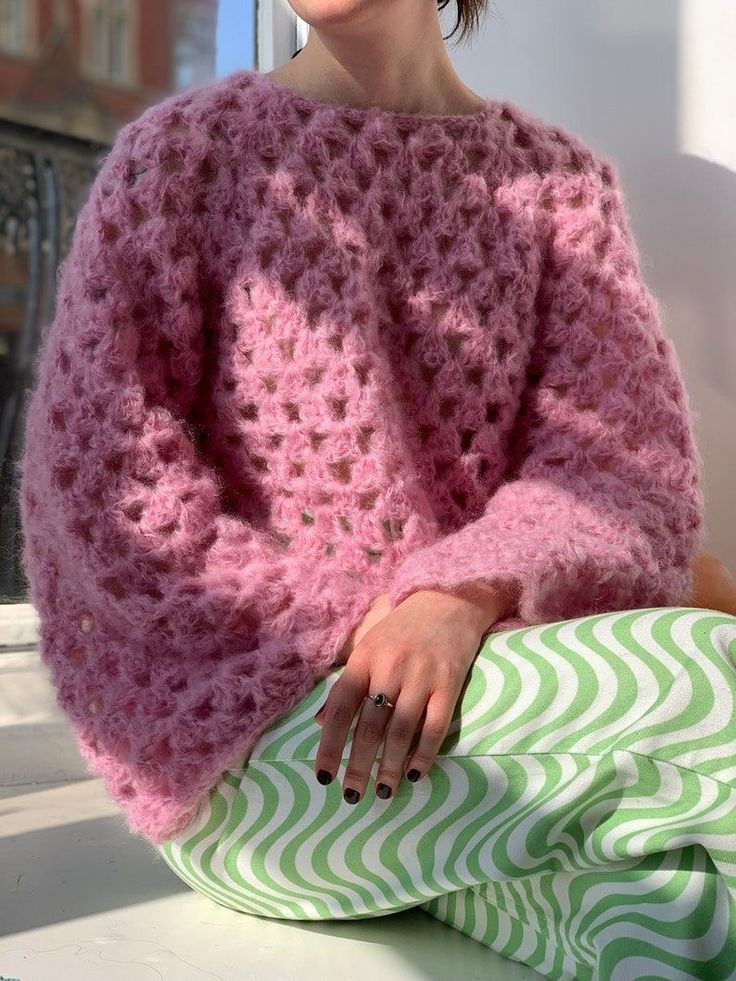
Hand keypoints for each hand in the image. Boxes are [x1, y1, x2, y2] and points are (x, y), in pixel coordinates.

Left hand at [314, 588, 500, 803]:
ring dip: (391, 766)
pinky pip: (436, 726)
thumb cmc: (400, 628)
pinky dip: (425, 753)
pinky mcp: (449, 683)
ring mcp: (421, 676)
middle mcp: (390, 668)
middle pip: (370, 726)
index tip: (323, 776)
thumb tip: (320, 723)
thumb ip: (345, 684)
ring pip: (401, 731)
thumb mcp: (366, 647)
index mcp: (364, 659)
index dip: (330, 745)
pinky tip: (416, 773)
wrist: (448, 599)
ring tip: (384, 791)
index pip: (341, 708)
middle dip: (359, 765)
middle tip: (351, 796)